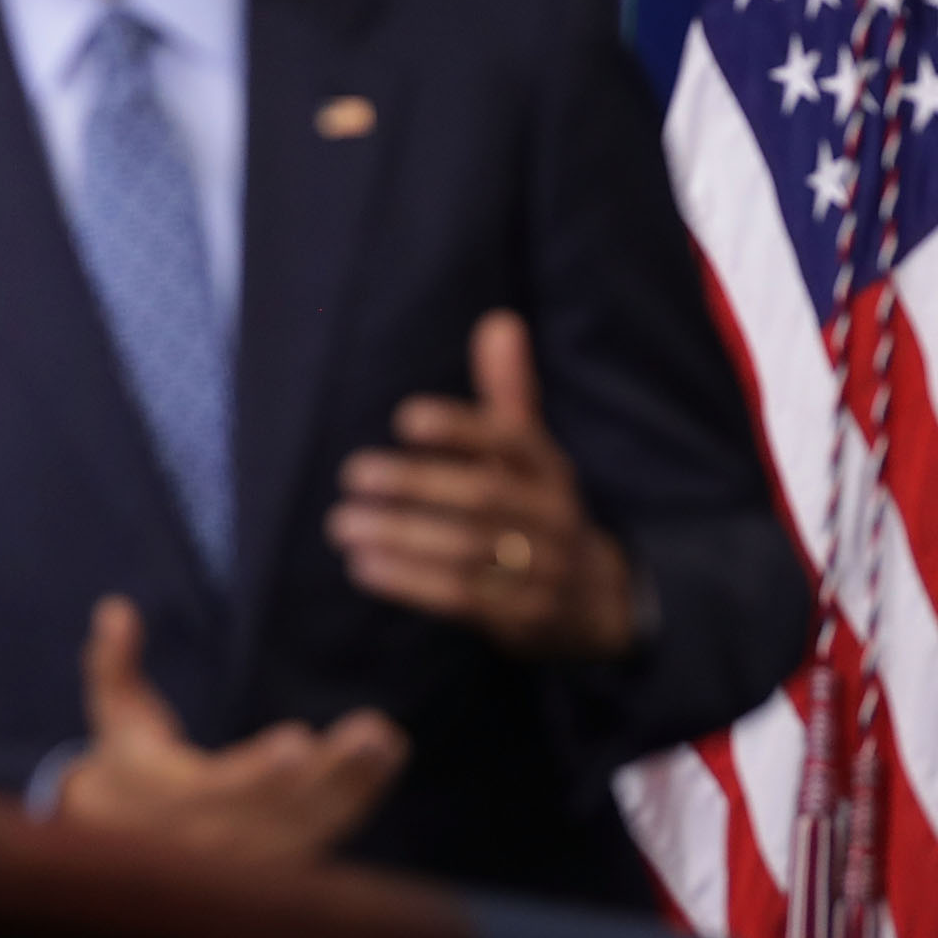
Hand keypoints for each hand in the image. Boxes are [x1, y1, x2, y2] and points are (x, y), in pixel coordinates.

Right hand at [52, 597, 405, 862]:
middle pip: (285, 810)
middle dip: (334, 774)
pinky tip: (386, 761)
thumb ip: (114, 661)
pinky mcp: (278, 860)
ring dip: (357, 787)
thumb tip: (115, 607)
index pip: (222, 790)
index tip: (296, 742)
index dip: (260, 771)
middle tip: (375, 733)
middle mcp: (218, 838)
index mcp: (176, 800)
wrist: (128, 839)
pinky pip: (325, 834)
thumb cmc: (127, 762)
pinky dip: (358, 801)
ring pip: (313, 826)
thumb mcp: (114, 713)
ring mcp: (252, 856)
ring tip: (388, 743)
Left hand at [327, 309, 640, 658]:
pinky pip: (463, 599)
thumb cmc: (538, 509)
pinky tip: (364, 567)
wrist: (594, 601)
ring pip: (467, 551)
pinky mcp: (522, 617)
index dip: (461, 429)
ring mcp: (541, 570)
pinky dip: (410, 583)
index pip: (511, 440)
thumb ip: (509, 392)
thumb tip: (499, 321)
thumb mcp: (531, 454)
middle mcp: (551, 515)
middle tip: (353, 474)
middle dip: (415, 486)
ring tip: (343, 525)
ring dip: (400, 538)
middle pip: (483, 497)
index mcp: (548, 468)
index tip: (406, 418)